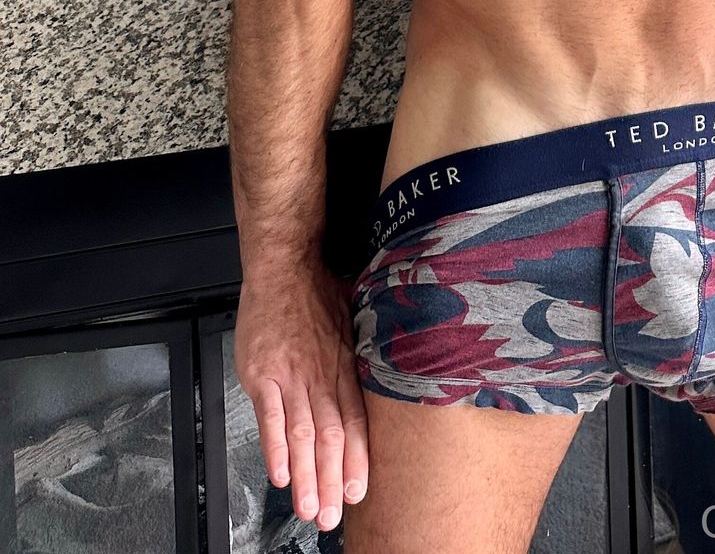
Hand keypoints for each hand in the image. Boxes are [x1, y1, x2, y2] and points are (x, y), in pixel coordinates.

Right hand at [234, 260, 368, 529]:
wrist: (284, 267)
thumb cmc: (318, 291)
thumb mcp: (355, 320)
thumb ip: (361, 355)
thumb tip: (382, 373)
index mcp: (343, 367)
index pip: (354, 421)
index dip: (357, 459)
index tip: (358, 491)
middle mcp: (320, 376)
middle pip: (329, 437)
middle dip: (332, 480)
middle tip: (332, 516)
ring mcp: (291, 376)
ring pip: (301, 434)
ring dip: (306, 474)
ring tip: (310, 508)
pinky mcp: (263, 374)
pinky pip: (270, 416)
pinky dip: (275, 447)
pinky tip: (281, 474)